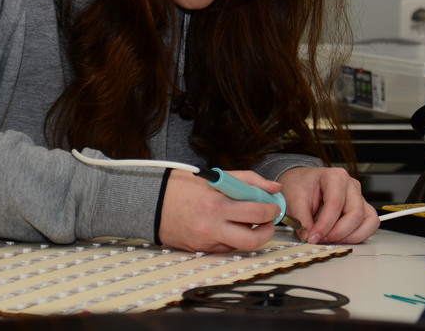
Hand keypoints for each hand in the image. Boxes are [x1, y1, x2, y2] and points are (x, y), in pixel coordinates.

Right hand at [158, 169, 283, 252]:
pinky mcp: (200, 249)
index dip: (271, 210)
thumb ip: (247, 180)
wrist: (150, 202)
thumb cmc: (181, 186)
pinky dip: (233, 239)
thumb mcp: (215, 176)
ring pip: (240, 247)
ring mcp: (206, 240)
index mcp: (217, 204)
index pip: (255, 211)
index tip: (274, 205)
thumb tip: (273, 187)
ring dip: (253, 236)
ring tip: (252, 223)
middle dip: (268, 229)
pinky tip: (230, 227)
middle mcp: (212, 226)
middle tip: (269, 220)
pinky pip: (225, 248)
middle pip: (253, 238)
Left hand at [278, 166, 378, 244]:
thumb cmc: (300, 185)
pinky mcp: (362, 209)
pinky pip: (370, 225)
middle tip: (321, 240)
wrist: (302, 182)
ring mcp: (359, 198)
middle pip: (355, 214)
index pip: (335, 204)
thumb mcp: (294, 199)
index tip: (313, 237)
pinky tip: (341, 238)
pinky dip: (358, 236)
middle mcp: (351, 186)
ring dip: (351, 236)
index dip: (324, 225)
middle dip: (338, 233)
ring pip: (368, 222)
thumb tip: (308, 237)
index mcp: (335, 177)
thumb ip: (301, 219)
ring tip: (331, 240)